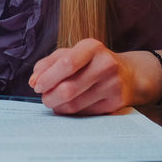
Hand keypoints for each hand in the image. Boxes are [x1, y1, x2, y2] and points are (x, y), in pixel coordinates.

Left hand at [28, 38, 144, 115]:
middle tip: (44, 97)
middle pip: (69, 88)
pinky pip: (85, 113)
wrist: (128, 74)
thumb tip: (33, 81)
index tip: (37, 86)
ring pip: (75, 104)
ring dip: (58, 106)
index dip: (48, 78)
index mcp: (92, 47)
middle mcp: (105, 64)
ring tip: (54, 102)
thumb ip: (48, 64)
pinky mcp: (115, 102)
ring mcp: (112, 84)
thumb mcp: (71, 54)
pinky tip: (69, 106)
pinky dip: (71, 112)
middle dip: (50, 97)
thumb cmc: (92, 62)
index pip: (67, 63)